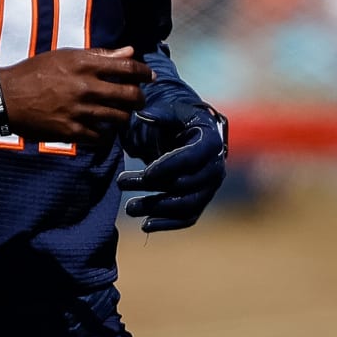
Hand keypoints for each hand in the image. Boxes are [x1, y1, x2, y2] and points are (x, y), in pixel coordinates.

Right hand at [0, 46, 149, 143]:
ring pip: (119, 117)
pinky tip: (103, 129)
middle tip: (139, 99)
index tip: (150, 76)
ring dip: (125, 116)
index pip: (127, 68)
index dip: (144, 73)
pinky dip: (106, 134)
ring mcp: (79, 111)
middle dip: (140, 98)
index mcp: (85, 64)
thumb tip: (129, 51)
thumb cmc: (36, 71)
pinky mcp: (71, 131)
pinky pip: (101, 136)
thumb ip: (100, 55)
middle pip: (129, 95)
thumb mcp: (66, 56)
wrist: (7, 96)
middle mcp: (86, 87)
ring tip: (121, 114)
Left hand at [118, 95, 227, 231]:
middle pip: (186, 183)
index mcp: (210, 140)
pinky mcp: (201, 200)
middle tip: (121, 182)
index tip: (146, 173)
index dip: (169, 166)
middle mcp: (216, 166)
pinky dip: (168, 223)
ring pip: (187, 204)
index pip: (192, 158)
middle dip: (153, 186)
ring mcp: (210, 187)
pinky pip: (188, 217)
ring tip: (129, 207)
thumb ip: (159, 114)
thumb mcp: (170, 111)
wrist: (189, 133)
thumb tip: (143, 114)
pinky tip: (145, 225)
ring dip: (157, 208)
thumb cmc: (178, 119)